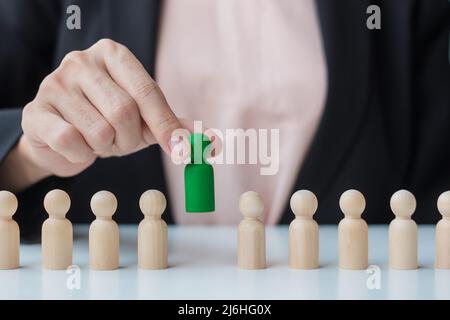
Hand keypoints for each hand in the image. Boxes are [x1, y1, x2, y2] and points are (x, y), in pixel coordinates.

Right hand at [18, 38, 181, 179]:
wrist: (59, 135)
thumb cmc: (105, 121)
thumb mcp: (142, 119)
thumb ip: (168, 124)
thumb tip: (200, 139)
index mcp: (113, 55)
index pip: (146, 91)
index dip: (165, 124)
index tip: (181, 149)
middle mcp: (82, 61)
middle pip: (124, 112)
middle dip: (130, 140)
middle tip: (122, 143)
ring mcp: (55, 83)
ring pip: (99, 131)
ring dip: (106, 148)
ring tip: (98, 141)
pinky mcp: (36, 111)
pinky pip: (71, 143)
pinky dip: (82, 155)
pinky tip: (78, 147)